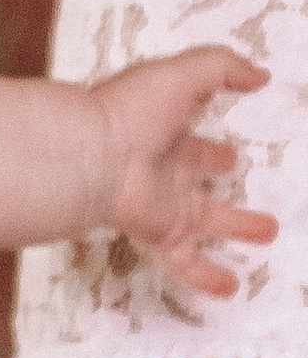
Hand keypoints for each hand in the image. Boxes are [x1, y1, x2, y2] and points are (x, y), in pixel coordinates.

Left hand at [98, 47, 274, 293]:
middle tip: (234, 169)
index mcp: (166, 129)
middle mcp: (164, 166)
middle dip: (217, 168)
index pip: (192, 131)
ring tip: (267, 233)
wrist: (90, 157)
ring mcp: (162, 203)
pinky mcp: (161, 232)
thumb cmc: (131, 111)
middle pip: (195, 170)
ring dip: (235, 226)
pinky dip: (207, 276)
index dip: (209, 132)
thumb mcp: (184, 75)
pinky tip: (230, 289)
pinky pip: (186, 260)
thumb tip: (260, 76)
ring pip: (205, 219)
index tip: (229, 142)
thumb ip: (224, 68)